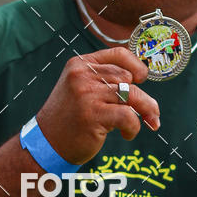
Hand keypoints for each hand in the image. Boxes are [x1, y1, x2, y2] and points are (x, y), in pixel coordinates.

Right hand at [36, 47, 159, 164]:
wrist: (47, 143)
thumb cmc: (70, 117)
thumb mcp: (81, 88)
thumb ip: (104, 78)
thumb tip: (142, 76)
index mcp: (80, 64)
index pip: (118, 54)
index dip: (136, 65)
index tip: (142, 79)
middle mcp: (82, 75)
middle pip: (127, 77)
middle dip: (143, 96)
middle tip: (150, 111)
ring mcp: (86, 94)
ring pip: (131, 94)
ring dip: (146, 109)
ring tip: (149, 121)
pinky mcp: (92, 114)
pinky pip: (127, 116)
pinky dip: (133, 127)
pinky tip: (126, 134)